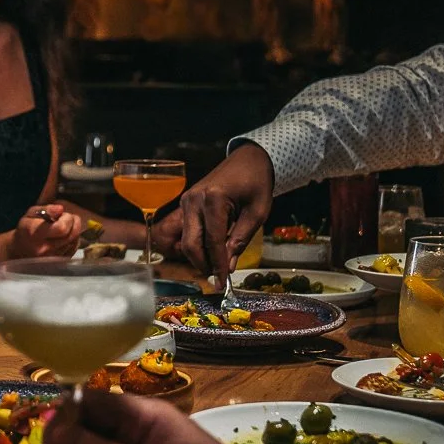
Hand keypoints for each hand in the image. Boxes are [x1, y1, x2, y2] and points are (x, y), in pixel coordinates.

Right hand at [8, 204, 85, 257]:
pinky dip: (72, 240)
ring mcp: (52, 259)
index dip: (67, 218)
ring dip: (73, 232)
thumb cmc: (26, 230)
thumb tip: (60, 209)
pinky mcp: (59, 263)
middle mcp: (44, 249)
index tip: (63, 215)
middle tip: (66, 219)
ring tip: (61, 229)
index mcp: (35, 234)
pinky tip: (63, 237)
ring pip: (74, 241)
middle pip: (71, 234)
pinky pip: (74, 248)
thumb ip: (46, 209)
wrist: (20, 250)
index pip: (61, 228)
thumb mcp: (31, 214)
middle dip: (73, 223)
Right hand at [176, 144, 274, 282]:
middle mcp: (194, 199)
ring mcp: (187, 200)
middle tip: (217, 278)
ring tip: (216, 265)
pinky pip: (188, 230)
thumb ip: (240, 240)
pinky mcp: (186, 203)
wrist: (248, 159)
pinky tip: (212, 250)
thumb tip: (227, 266)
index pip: (213, 241)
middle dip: (203, 264)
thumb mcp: (257, 213)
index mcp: (213, 199)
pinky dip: (198, 244)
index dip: (217, 265)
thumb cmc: (256, 183)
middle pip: (191, 243)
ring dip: (199, 256)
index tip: (222, 283)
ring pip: (186, 239)